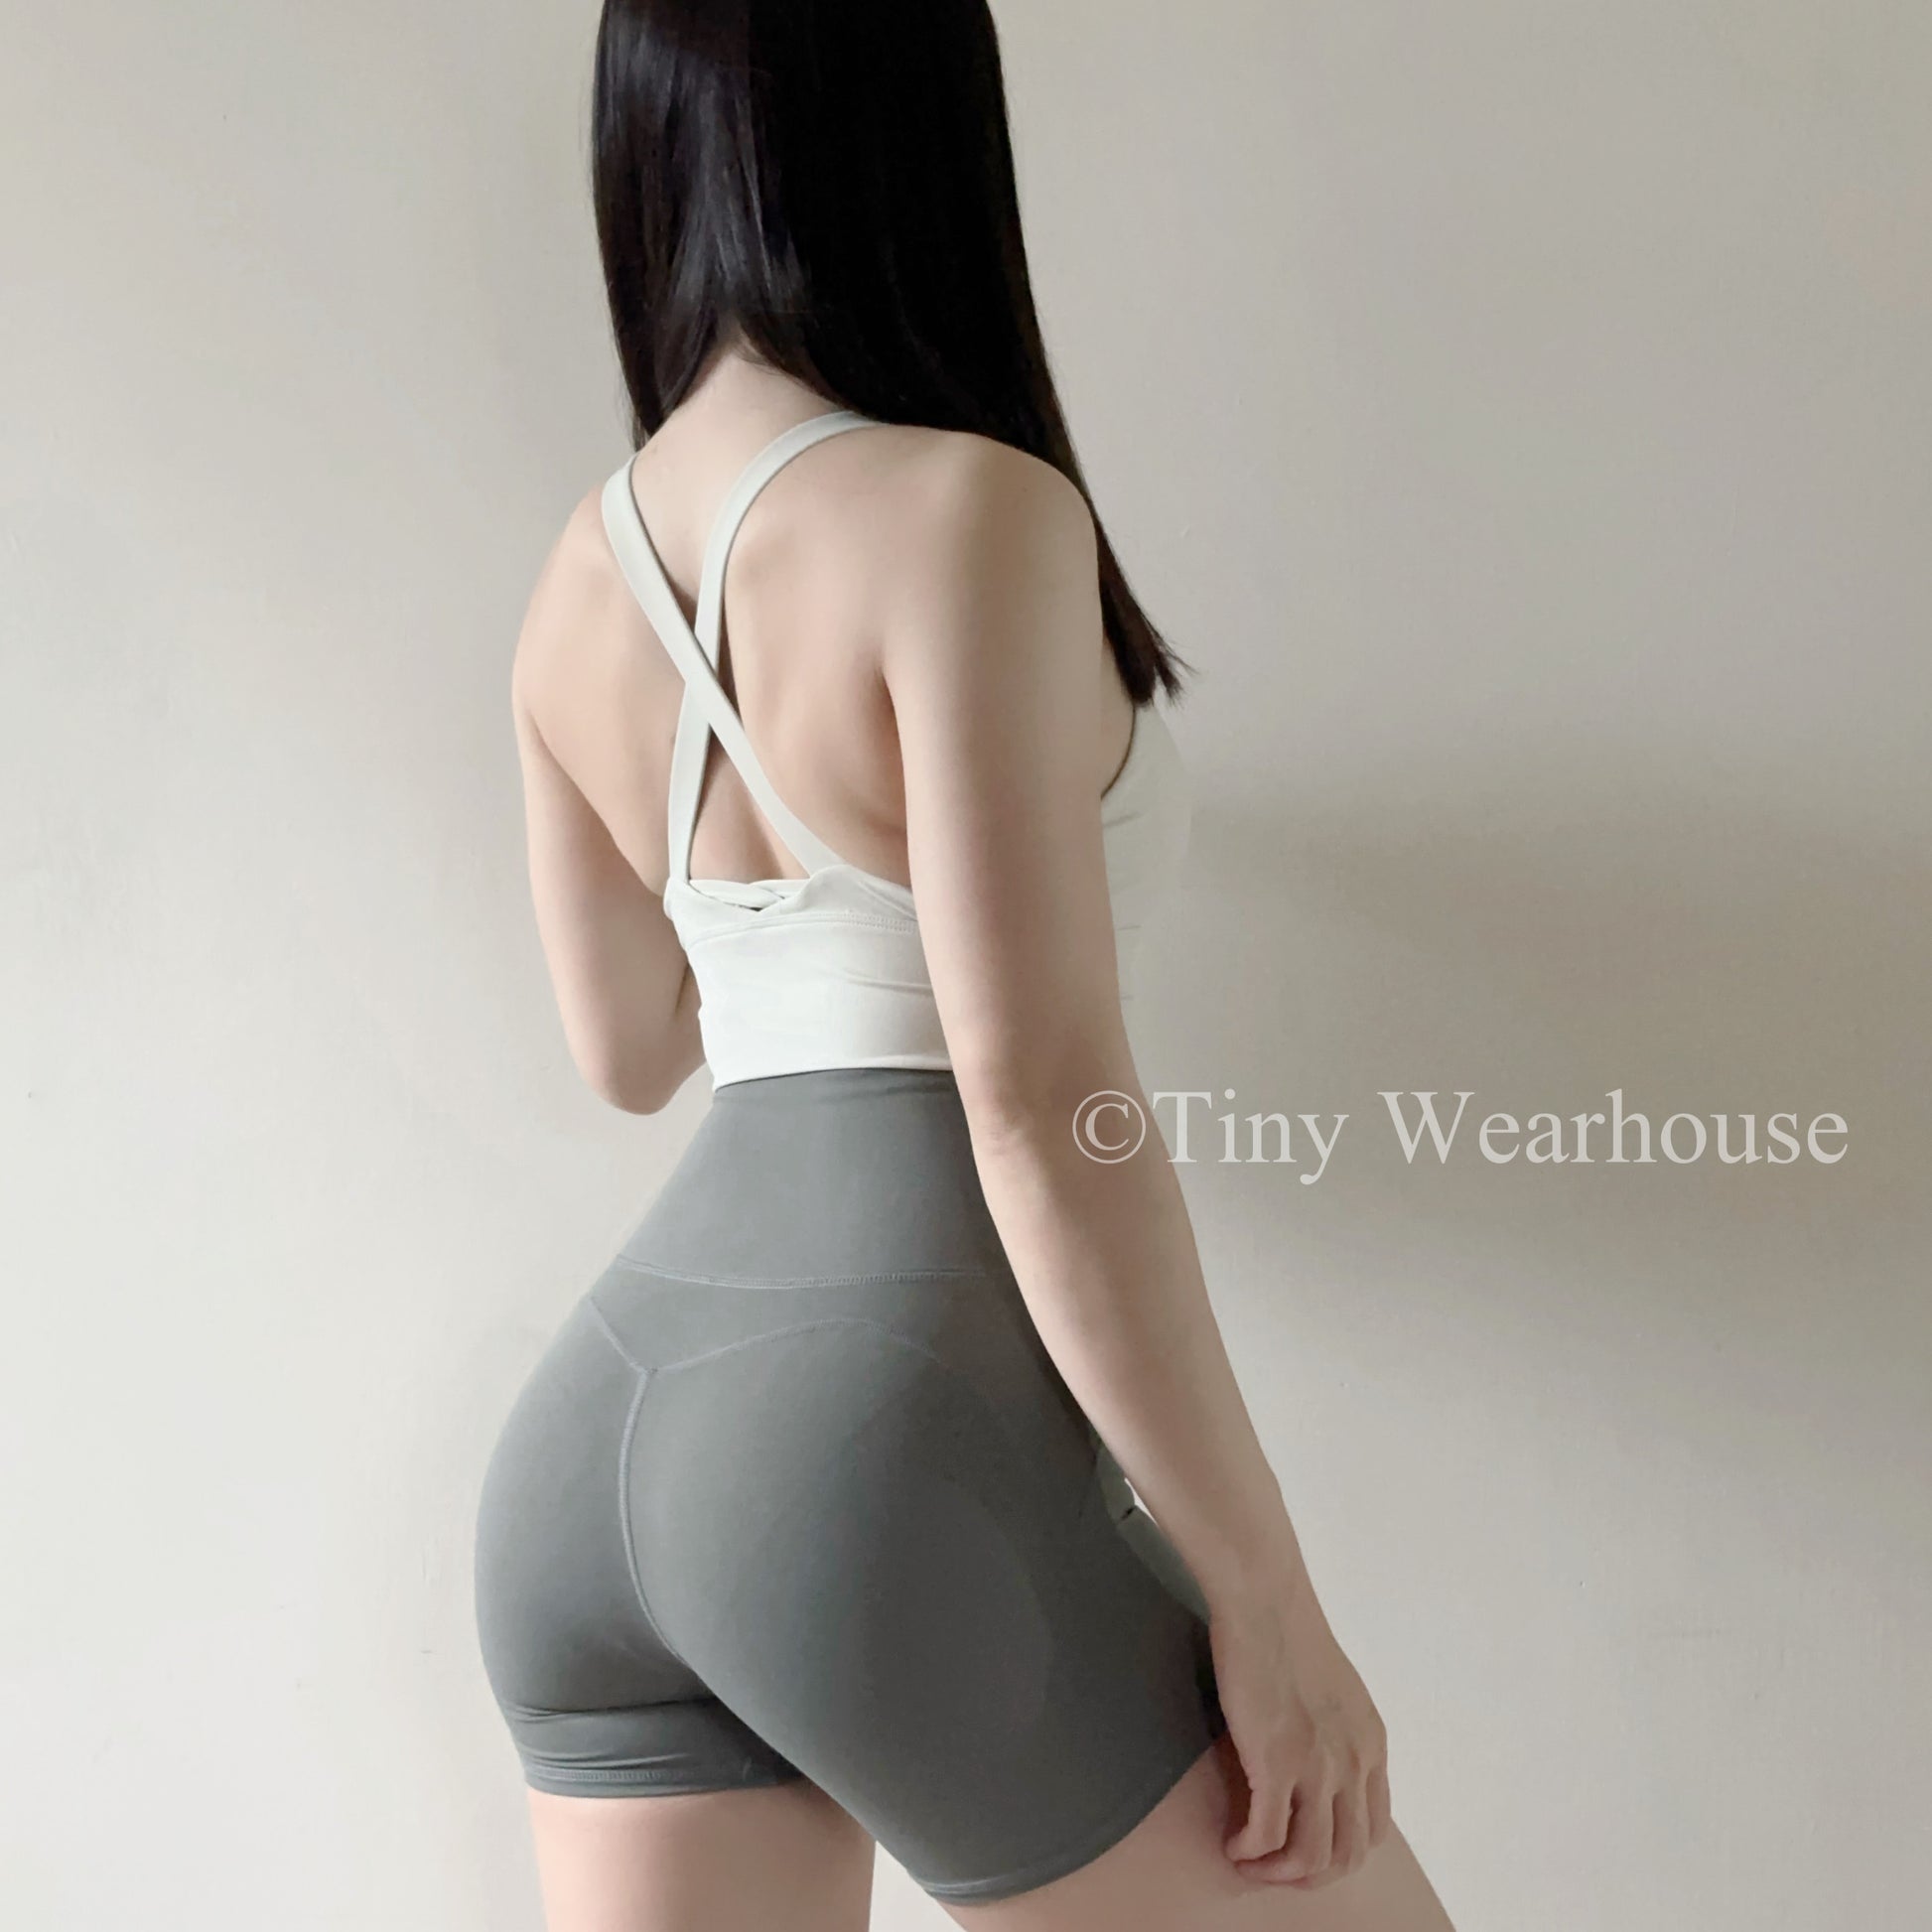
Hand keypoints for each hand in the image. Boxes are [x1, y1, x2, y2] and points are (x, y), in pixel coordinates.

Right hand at [1210, 1578, 1392, 1887]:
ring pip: (1310, 1857)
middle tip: (1272, 1871)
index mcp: (1371, 1744)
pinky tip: (1232, 1843)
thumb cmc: (1287, 1629)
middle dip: (1307, 1877)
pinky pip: (1266, 1835)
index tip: (1302, 1851)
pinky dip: (1248, 1851)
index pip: (1373, 1830)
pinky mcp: (1276, 1761)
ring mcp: (1317, 1765)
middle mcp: (1354, 1761)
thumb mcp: (1337, 1690)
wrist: (1265, 1597)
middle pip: (1346, 1855)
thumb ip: (1338, 1731)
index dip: (1337, 1854)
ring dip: (1275, 1873)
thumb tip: (1318, 1760)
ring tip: (1248, 1863)